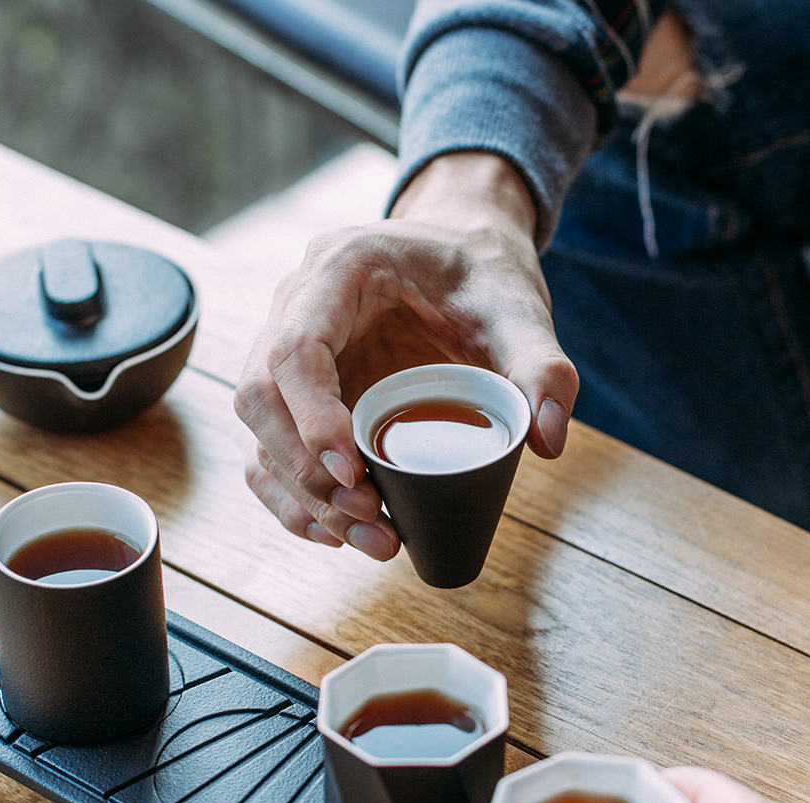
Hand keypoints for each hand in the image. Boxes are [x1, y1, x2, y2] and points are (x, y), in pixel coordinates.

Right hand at [233, 152, 578, 559]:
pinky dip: (295, 499)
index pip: (296, 348)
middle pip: (258, 396)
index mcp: (339, 268)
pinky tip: (337, 535)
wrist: (464, 254)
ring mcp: (285, 350)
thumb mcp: (518, 308)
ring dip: (303, 497)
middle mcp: (295, 305)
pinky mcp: (298, 392)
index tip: (355, 472)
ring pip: (259, 433)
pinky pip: (271, 450)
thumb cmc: (481, 273)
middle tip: (371, 517)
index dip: (314, 417)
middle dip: (305, 471)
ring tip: (372, 541)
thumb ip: (542, 364)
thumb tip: (551, 440)